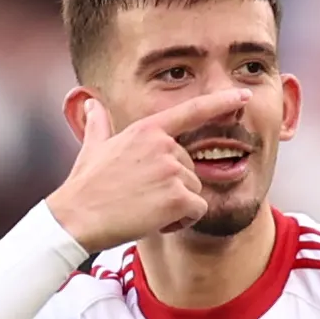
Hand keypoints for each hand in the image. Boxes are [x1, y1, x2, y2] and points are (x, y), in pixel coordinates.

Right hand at [47, 88, 251, 252]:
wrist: (76, 218)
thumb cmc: (84, 187)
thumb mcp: (92, 148)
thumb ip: (98, 124)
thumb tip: (90, 104)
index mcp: (147, 130)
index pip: (192, 112)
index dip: (221, 103)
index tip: (242, 97)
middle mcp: (164, 145)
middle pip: (191, 168)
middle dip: (173, 188)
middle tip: (140, 198)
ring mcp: (172, 170)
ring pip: (195, 191)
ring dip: (176, 207)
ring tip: (143, 209)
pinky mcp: (178, 197)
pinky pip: (197, 210)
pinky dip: (180, 221)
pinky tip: (154, 221)